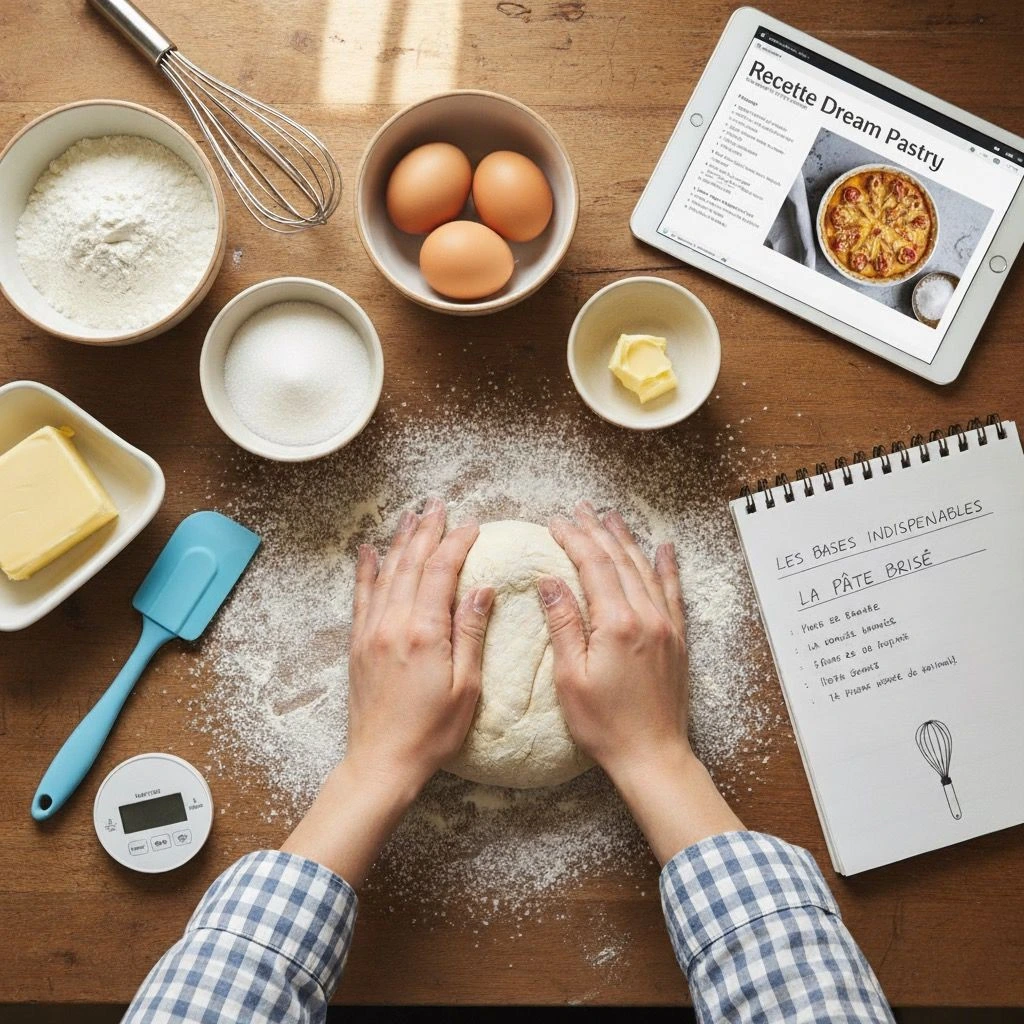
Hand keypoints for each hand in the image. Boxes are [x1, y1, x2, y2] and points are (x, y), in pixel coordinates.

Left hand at [283, 497, 493, 884]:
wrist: (382, 762)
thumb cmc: (432, 731)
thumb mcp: (466, 686)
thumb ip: (471, 632)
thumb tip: (482, 588)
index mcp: (424, 633)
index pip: (442, 572)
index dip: (457, 544)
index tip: (472, 526)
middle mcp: (393, 624)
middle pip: (411, 564)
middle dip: (426, 531)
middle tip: (438, 505)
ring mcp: (371, 632)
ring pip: (386, 573)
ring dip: (400, 542)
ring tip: (411, 516)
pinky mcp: (359, 644)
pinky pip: (361, 596)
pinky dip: (365, 570)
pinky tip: (368, 551)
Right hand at [540, 502, 742, 862]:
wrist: (653, 755)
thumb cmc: (605, 724)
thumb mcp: (570, 676)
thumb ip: (563, 623)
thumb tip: (550, 580)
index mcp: (617, 623)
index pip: (593, 566)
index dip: (573, 539)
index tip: (556, 522)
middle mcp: (647, 616)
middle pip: (619, 560)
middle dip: (596, 530)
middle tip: (579, 509)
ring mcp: (666, 625)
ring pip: (644, 569)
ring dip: (625, 540)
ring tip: (609, 517)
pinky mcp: (677, 639)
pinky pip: (672, 591)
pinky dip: (666, 566)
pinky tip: (663, 548)